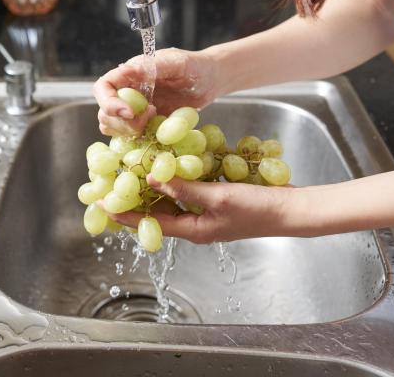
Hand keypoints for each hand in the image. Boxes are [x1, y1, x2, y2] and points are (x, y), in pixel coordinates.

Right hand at [93, 48, 220, 135]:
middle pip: (104, 112)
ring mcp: (133, 110)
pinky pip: (129, 136)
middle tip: (152, 115)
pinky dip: (138, 138)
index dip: (109, 102)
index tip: (130, 112)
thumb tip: (130, 68)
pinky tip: (157, 130)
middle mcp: (126, 92)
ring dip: (129, 131)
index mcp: (129, 74)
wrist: (209, 81)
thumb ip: (156, 65)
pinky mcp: (143, 124)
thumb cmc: (194, 67)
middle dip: (123, 121)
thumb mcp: (178, 62)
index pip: (103, 87)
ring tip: (156, 120)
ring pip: (112, 127)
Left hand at [107, 175, 301, 243]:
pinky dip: (178, 178)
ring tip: (134, 171)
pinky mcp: (217, 199)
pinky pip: (190, 190)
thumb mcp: (218, 197)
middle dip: (136, 198)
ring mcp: (207, 213)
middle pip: (158, 212)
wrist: (292, 208)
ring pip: (173, 200)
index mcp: (193, 230)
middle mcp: (196, 224)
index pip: (150, 225)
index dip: (125, 215)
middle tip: (112, 183)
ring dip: (155, 187)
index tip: (101, 205)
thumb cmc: (258, 208)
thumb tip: (152, 180)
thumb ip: (185, 188)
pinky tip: (170, 162)